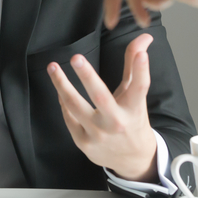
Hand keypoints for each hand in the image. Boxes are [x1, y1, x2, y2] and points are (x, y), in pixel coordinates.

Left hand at [47, 33, 157, 181]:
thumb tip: (144, 37)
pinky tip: (60, 89)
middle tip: (76, 58)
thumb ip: (135, 66)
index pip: (140, 87)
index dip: (142, 70)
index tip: (143, 52)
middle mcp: (116, 122)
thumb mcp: (136, 96)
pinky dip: (64, 102)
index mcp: (133, 109)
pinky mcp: (83, 142)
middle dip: (87, 76)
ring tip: (53, 67)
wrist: (131, 159)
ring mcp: (98, 134)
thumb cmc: (132, 120)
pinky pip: (69, 117)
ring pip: (76, 107)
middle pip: (101, 97)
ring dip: (62, 85)